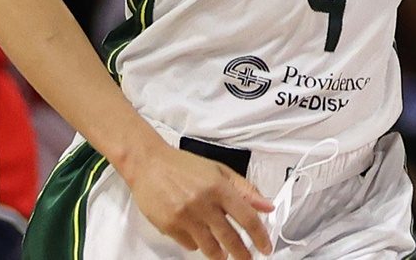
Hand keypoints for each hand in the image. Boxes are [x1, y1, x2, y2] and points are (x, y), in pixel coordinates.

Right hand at [123, 144, 273, 257]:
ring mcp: (185, 217)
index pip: (247, 217)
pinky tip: (199, 237)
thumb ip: (245, 189)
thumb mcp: (219, 171)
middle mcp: (203, 203)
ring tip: (224, 254)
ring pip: (210, 247)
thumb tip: (267, 206)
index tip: (265, 247)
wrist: (149, 164)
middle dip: (242, 254)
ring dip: (220, 254)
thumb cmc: (184, 166)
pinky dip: (197, 244)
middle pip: (230, 238)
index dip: (260, 236)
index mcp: (219, 187)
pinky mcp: (169, 226)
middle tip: (247, 259)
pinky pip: (189, 244)